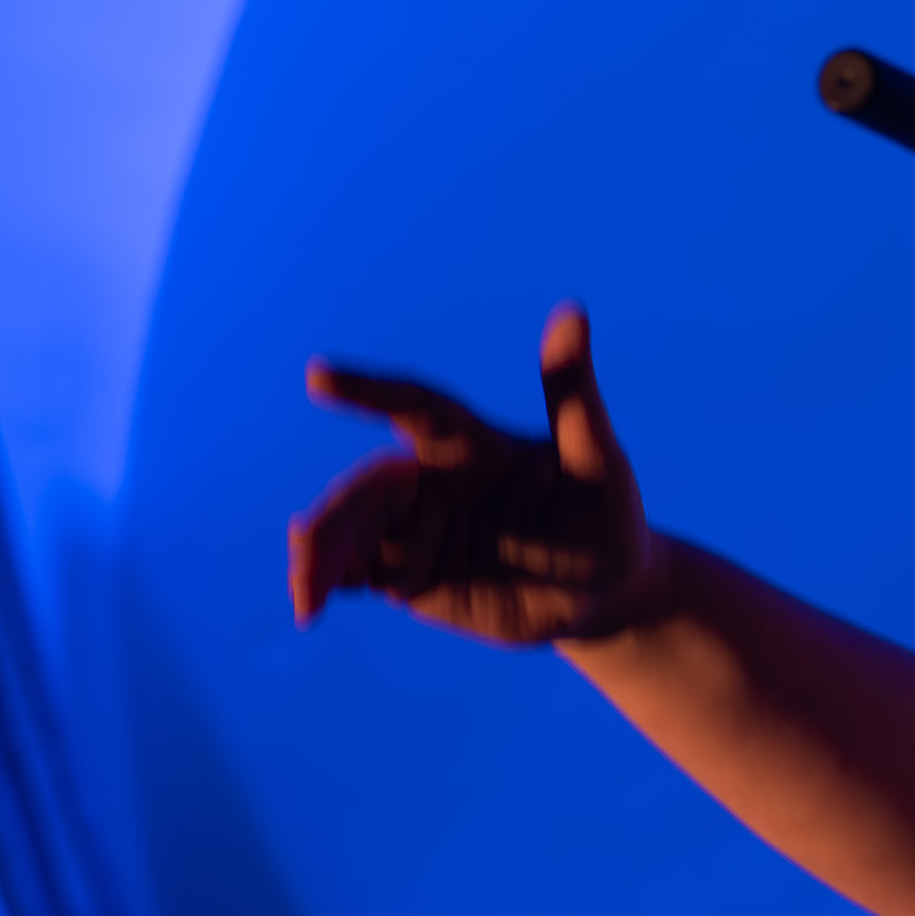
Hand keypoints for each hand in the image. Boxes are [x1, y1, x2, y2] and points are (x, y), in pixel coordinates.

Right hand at [291, 305, 667, 645]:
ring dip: (321, 553)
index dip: (369, 390)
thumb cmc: (608, 517)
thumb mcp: (600, 462)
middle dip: (334, 513)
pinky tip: (313, 604)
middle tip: (305, 541)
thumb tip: (573, 311)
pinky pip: (354, 573)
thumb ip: (574, 396)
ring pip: (351, 528)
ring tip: (307, 591)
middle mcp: (433, 481)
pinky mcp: (405, 574)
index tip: (319, 376)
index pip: (414, 407)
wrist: (605, 597)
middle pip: (368, 487)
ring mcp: (415, 528)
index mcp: (472, 445)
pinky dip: (328, 584)